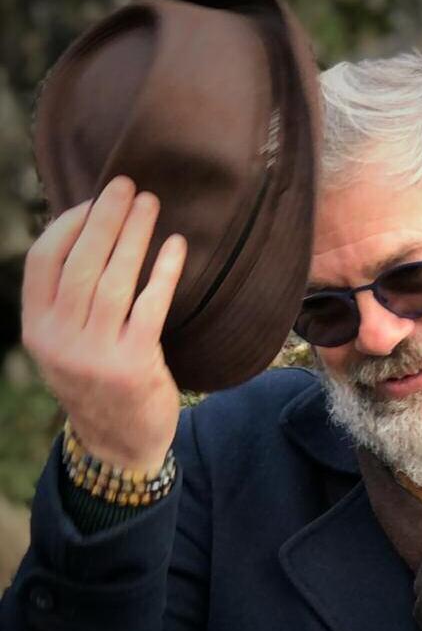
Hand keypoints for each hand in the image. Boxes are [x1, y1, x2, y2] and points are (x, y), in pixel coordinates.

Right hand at [22, 176, 187, 472]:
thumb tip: (87, 231)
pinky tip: (176, 246)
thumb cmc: (96, 381)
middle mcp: (60, 340)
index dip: (67, 225)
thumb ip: (65, 301)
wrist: (119, 444)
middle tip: (126, 186)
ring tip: (150, 204)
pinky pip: (150, 305)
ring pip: (114, 280)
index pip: (43, 262)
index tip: (92, 201)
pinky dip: (164, 271)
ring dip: (134, 236)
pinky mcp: (133, 364)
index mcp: (36, 329)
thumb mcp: (63, 345)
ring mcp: (95, 353)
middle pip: (81, 263)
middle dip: (104, 218)